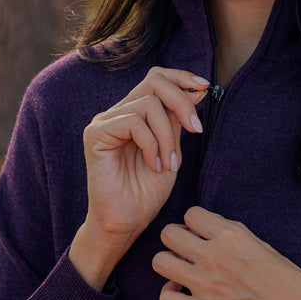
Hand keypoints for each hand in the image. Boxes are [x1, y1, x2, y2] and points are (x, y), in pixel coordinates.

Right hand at [69, 68, 209, 288]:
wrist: (126, 222)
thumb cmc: (146, 192)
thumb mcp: (172, 150)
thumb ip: (178, 120)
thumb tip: (196, 90)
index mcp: (134, 113)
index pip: (157, 78)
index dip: (181, 78)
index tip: (204, 88)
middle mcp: (117, 112)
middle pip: (153, 82)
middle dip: (181, 102)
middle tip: (195, 129)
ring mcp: (104, 122)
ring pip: (147, 103)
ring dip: (167, 134)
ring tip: (169, 162)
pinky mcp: (96, 135)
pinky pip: (132, 121)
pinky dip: (151, 143)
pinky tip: (154, 164)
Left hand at [153, 207, 300, 299]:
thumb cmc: (288, 281)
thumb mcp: (263, 246)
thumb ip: (232, 235)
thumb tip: (207, 229)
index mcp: (232, 236)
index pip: (191, 214)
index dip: (194, 223)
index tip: (200, 233)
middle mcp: (215, 256)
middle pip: (168, 234)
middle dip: (176, 238)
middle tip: (187, 249)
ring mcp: (206, 285)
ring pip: (160, 262)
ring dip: (169, 263)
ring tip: (181, 269)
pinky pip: (166, 298)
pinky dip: (171, 294)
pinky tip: (183, 292)